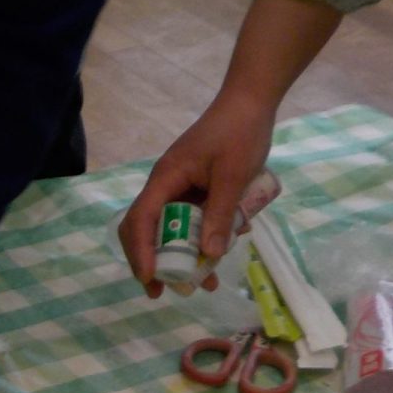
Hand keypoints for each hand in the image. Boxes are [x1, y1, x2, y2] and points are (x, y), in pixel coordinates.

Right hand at [119, 91, 274, 297]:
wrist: (251, 102)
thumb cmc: (240, 133)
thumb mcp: (233, 176)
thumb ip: (219, 215)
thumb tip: (208, 256)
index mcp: (165, 179)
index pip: (142, 220)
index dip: (141, 252)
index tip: (150, 279)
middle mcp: (165, 186)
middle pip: (145, 229)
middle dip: (152, 261)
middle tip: (162, 291)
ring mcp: (180, 187)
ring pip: (170, 228)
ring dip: (182, 255)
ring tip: (204, 281)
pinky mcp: (196, 188)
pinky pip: (191, 219)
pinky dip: (202, 237)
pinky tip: (224, 249)